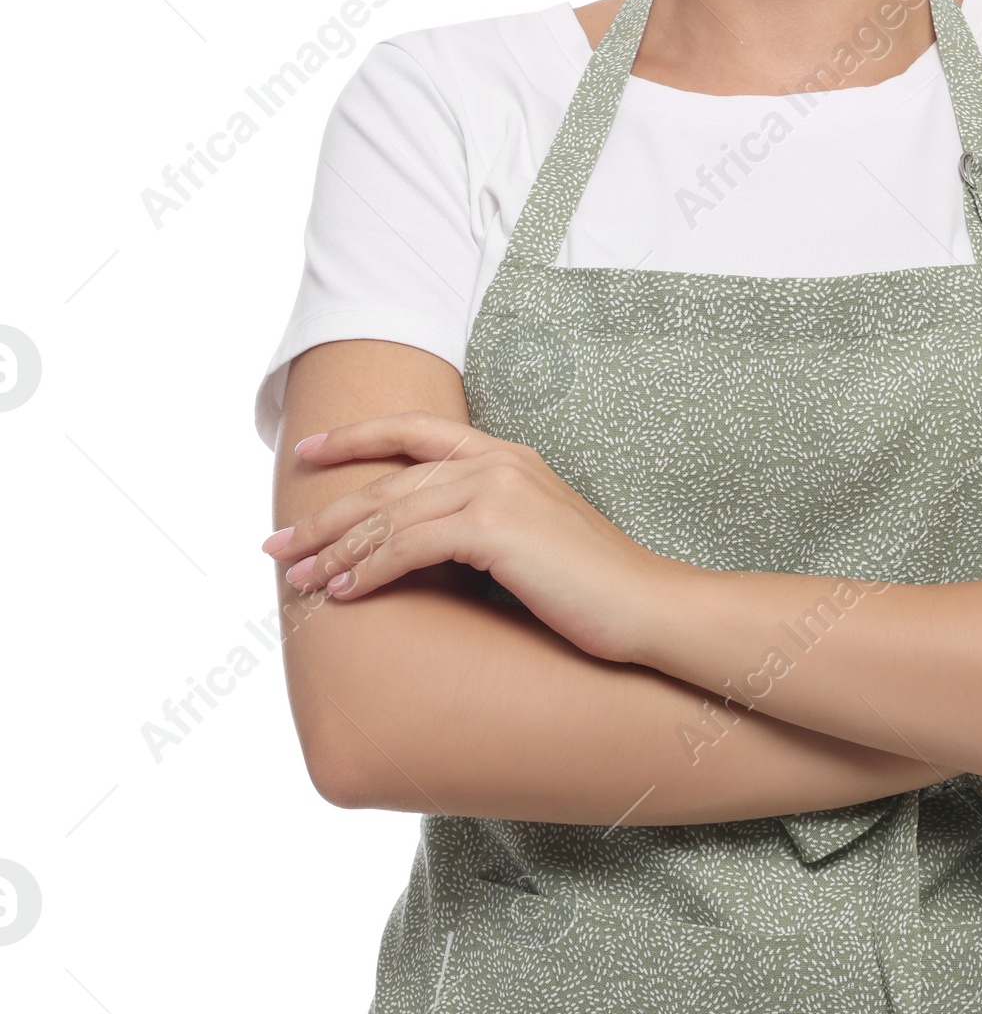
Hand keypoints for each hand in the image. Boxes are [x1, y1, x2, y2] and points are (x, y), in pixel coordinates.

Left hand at [261, 412, 676, 663]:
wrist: (648, 607)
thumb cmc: (594, 590)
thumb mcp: (533, 543)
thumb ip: (483, 527)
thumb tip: (421, 551)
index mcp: (509, 456)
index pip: (417, 433)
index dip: (358, 437)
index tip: (309, 450)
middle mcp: (499, 460)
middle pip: (388, 479)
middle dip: (325, 514)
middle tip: (275, 544)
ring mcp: (498, 488)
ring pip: (390, 514)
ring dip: (335, 551)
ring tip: (297, 581)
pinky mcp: (495, 526)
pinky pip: (409, 546)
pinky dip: (368, 570)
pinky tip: (344, 593)